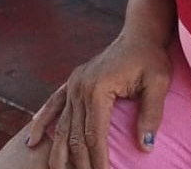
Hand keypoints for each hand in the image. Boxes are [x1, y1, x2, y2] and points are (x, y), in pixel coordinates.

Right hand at [26, 30, 172, 168]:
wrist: (139, 34)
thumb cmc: (151, 58)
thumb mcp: (158, 82)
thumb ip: (152, 114)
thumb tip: (146, 146)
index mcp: (98, 88)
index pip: (94, 134)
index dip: (97, 159)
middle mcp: (80, 87)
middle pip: (74, 134)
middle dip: (79, 162)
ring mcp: (73, 84)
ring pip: (61, 126)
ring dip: (59, 152)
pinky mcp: (72, 82)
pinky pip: (52, 106)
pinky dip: (41, 124)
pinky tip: (32, 142)